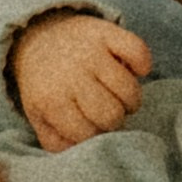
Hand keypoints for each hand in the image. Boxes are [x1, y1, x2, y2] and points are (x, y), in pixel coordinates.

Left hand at [11, 11, 151, 150]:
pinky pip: (138, 51)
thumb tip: (82, 150)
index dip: (96, 134)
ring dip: (132, 99)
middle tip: (109, 111)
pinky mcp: (106, 31)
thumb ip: (56, 140)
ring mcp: (91, 52)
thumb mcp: (39, 115)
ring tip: (122, 98)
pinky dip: (143, 64)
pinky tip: (135, 70)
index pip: (88, 134)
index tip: (94, 126)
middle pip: (112, 115)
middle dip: (115, 120)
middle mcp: (71, 75)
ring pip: (129, 89)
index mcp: (51, 101)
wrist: (38, 36)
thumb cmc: (46, 84)